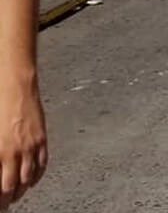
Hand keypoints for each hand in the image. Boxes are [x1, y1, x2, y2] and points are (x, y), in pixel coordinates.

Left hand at [0, 79, 47, 210]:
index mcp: (0, 152)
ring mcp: (32, 146)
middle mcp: (16, 152)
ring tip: (17, 195)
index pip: (1, 185)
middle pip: (13, 185)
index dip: (0, 198)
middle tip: (6, 204)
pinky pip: (42, 164)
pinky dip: (37, 175)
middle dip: (9, 199)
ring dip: (22, 189)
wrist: (16, 87)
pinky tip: (32, 180)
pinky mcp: (42, 139)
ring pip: (29, 178)